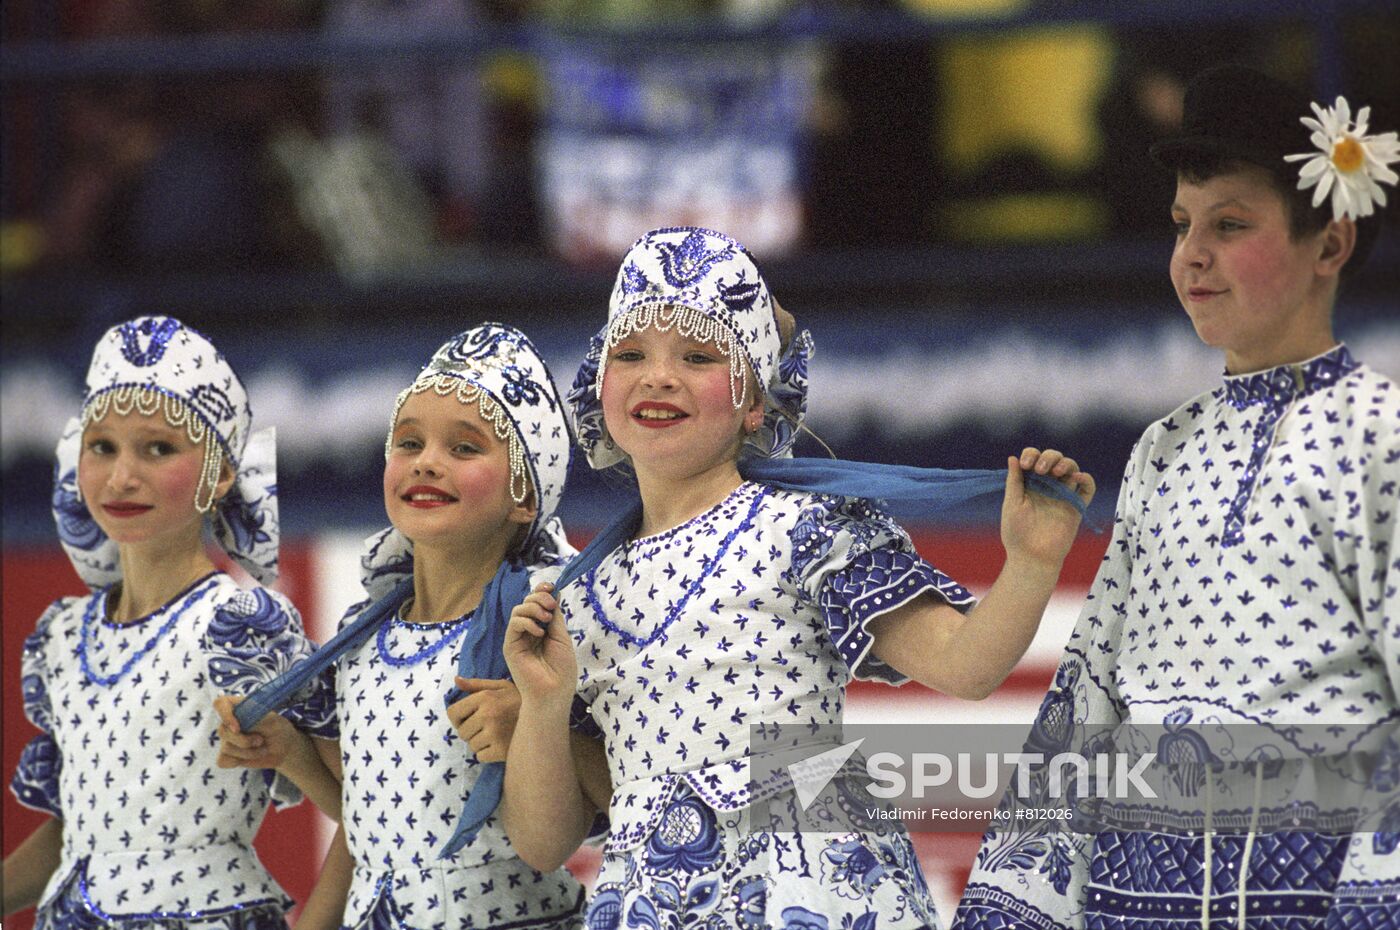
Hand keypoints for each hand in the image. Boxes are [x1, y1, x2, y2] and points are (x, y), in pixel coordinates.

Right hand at [214, 694, 310, 773]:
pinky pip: (223, 761)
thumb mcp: (272, 721)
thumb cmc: (278, 730)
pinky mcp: (227, 755)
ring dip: (249, 752)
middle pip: (223, 731)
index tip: (238, 728)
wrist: (283, 749)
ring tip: (262, 748)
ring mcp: (227, 739)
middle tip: (261, 740)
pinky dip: (239, 761)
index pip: (220, 704)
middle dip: (244, 741)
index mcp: (239, 707)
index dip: (225, 714)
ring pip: (226, 748)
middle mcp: (229, 722)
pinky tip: (251, 756)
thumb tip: (235, 727)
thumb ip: (253, 720)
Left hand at [446, 678, 520, 762]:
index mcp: (485, 697)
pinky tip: (500, 745)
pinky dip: (488, 754)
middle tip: (488, 728)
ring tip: (497, 735)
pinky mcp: (500, 750)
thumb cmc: (521, 700)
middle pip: (462, 732)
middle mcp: (488, 714)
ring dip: (481, 743)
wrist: (547, 717)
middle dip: (472, 732)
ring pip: (472, 746)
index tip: (468, 720)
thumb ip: (477, 685)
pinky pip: (481, 756)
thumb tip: (456, 681)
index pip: (453, 713)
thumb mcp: (501, 686)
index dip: (458, 718)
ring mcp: (494, 733)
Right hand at [504, 583, 577, 709]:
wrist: (554, 693)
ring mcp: (517, 639)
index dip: (541, 591)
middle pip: (526, 602)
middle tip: (551, 607)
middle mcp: (527, 631)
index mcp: (541, 628)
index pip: (536, 603)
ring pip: (518, 610)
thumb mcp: (561, 636)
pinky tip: (539, 633)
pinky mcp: (510, 646)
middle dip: (539, 597)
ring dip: (533, 608)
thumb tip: (554, 593)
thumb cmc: (561, 670)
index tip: (552, 587)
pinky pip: (514, 624)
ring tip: (546, 619)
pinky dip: (527, 622)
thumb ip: (555, 616)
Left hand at [1001, 448, 1095, 568]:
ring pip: (1072, 469)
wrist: (1032, 557)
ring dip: (1066, 463)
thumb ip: (1014, 480)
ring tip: (1055, 472)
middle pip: (1055, 459)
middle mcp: (1047, 485)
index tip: (1025, 465)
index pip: (1034, 459)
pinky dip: (1086, 479)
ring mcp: (1063, 495)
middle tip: (1040, 469)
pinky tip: (1077, 477)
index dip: (1031, 455)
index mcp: (1030, 483)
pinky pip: (1087, 488)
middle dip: (1049, 457)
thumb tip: (1012, 457)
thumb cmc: (1017, 533)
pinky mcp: (1076, 506)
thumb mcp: (1012, 503)